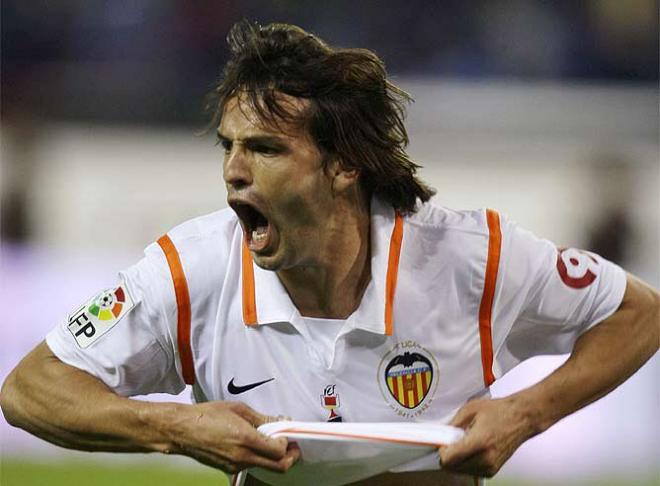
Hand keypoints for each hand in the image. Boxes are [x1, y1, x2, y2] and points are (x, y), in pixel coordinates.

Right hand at [153, 400, 299, 473]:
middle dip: (290, 458)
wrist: (183, 430)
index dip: (288, 443)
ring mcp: (235, 465)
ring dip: (272, 455)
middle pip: (278, 467)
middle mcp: (242, 457)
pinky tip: (253, 442)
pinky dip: (258, 456)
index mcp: (246, 439)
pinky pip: (250, 464)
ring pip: (264, 466)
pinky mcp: (229, 468)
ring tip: (269, 439)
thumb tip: (280, 421)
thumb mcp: (238, 409)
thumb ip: (262, 418)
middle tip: (292, 446)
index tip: (288, 433)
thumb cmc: (207, 415)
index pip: (279, 451)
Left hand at [438, 397, 536, 477]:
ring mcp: (490, 467)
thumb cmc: (500, 411)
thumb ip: (453, 424)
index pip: (449, 459)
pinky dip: (466, 462)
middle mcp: (485, 459)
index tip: (442, 443)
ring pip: (460, 471)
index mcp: (479, 443)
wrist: (521, 418)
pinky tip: (472, 448)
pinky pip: (471, 471)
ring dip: (457, 459)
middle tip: (453, 440)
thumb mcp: (470, 410)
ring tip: (465, 442)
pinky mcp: (493, 470)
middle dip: (448, 455)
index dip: (441, 451)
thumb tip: (441, 433)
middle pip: (452, 468)